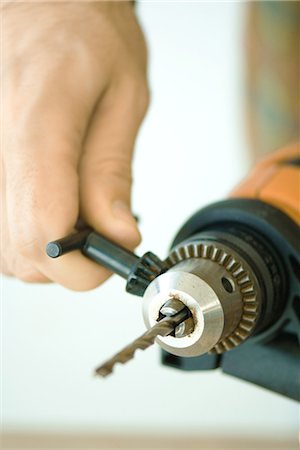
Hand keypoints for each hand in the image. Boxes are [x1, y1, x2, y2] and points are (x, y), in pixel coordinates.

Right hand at [1, 2, 148, 289]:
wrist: (36, 2)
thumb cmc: (83, 30)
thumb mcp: (122, 95)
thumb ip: (113, 171)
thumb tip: (118, 235)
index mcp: (37, 121)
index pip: (46, 230)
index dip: (84, 266)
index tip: (111, 257)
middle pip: (20, 253)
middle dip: (70, 261)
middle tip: (100, 230)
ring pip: (2, 250)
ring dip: (45, 249)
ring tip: (74, 209)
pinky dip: (23, 233)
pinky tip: (46, 203)